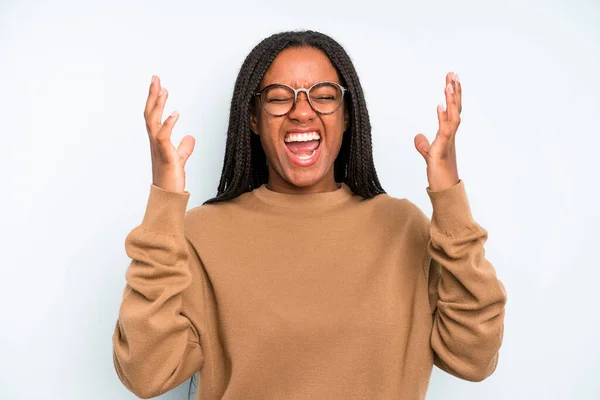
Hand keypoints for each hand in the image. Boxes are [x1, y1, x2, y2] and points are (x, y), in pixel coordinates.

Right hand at [144, 75, 194, 192]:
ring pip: (153, 123)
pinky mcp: (166, 157)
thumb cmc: (171, 178)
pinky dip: (168, 124)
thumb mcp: (180, 159)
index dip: (155, 100)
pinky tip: (176, 114)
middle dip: (152, 96)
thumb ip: (184, 148)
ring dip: (158, 106)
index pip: (153, 116)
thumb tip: (190, 138)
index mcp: (157, 140)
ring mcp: (158, 149)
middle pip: (149, 114)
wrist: (169, 197)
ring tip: (164, 90)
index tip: (158, 84)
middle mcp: (155, 142)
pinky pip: (163, 138)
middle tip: (156, 78)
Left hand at [414, 72, 461, 190]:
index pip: (452, 110)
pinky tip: (440, 106)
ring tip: (449, 84)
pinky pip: (445, 132)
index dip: (452, 95)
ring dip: (452, 100)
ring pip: (453, 117)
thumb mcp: (429, 156)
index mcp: (448, 135)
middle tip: (452, 73)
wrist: (445, 191)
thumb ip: (424, 145)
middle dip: (455, 91)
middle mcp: (451, 136)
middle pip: (456, 109)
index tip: (451, 79)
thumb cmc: (440, 174)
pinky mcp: (442, 151)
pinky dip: (443, 118)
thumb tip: (418, 136)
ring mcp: (448, 142)